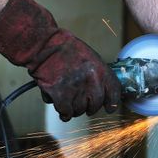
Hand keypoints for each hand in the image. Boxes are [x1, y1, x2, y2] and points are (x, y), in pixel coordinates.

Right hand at [0, 0, 120, 120]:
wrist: (44, 45)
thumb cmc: (64, 48)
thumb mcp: (89, 56)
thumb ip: (96, 74)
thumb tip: (101, 89)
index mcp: (100, 69)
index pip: (114, 91)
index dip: (112, 102)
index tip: (109, 108)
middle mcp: (91, 81)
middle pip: (95, 105)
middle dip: (88, 107)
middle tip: (81, 102)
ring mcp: (76, 89)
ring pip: (79, 111)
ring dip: (73, 108)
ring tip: (66, 97)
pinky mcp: (60, 95)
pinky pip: (65, 112)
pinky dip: (63, 111)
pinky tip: (59, 104)